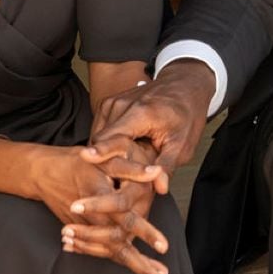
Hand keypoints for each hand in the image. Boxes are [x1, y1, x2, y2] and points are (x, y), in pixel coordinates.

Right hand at [28, 145, 169, 273]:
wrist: (44, 173)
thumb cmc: (78, 163)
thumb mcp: (108, 159)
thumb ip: (132, 169)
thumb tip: (157, 171)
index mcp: (106, 202)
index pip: (128, 220)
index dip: (146, 232)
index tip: (164, 247)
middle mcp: (97, 221)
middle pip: (120, 248)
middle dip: (142, 266)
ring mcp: (88, 229)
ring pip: (111, 253)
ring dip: (135, 267)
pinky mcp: (83, 233)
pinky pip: (101, 251)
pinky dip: (117, 260)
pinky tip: (134, 266)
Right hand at [90, 60, 214, 175]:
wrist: (185, 85)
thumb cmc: (186, 113)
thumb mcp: (183, 143)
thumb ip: (167, 166)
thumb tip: (160, 188)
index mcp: (141, 113)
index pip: (113, 135)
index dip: (101, 152)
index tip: (86, 159)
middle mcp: (122, 104)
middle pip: (100, 138)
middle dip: (103, 161)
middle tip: (114, 181)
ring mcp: (113, 102)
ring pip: (97, 135)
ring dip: (103, 153)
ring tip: (118, 167)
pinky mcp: (110, 104)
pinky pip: (101, 129)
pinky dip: (106, 144)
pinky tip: (118, 154)